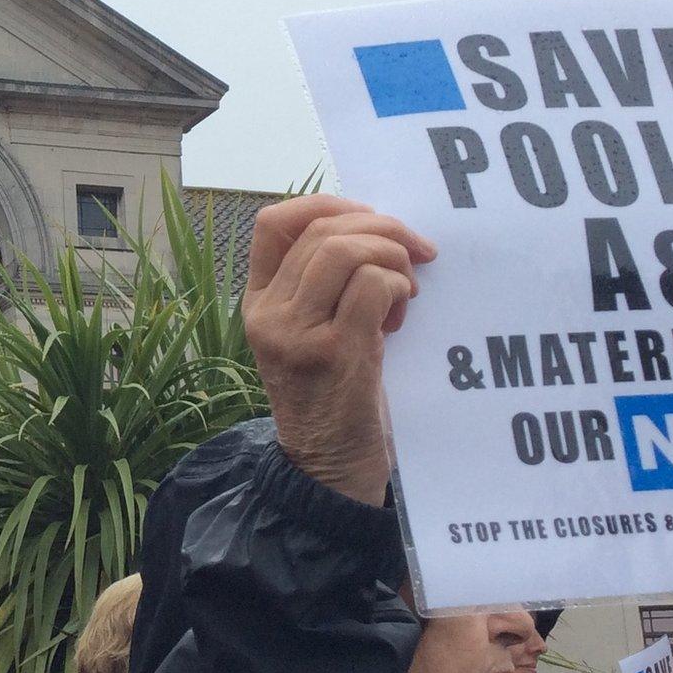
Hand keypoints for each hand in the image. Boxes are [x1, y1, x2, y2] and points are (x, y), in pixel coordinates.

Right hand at [242, 194, 436, 504]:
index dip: (327, 204)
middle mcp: (268, 315)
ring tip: (408, 288)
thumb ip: (324, 286)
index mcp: (257, 303)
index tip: (370, 217)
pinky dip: (400, 287)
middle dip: (380, 226)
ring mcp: (296, 334)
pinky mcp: (334, 353)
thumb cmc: (334, 397)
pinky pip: (373, 287)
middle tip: (415, 250)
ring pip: (345, 251)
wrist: (330, 468)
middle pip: (320, 230)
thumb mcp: (311, 334)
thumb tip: (375, 228)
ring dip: (392, 256)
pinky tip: (405, 314)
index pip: (274, 223)